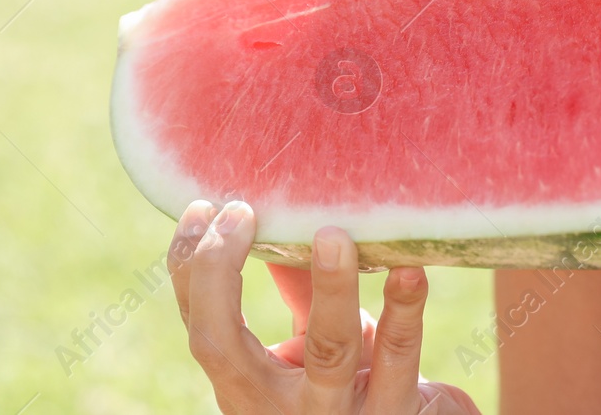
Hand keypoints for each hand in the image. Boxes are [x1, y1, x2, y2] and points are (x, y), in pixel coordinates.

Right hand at [167, 200, 482, 414]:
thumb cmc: (352, 385)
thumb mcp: (315, 343)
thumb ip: (299, 290)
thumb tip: (281, 217)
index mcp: (248, 387)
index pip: (201, 327)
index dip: (191, 270)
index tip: (204, 207)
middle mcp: (278, 408)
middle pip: (228, 348)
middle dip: (220, 276)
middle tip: (241, 212)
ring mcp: (335, 414)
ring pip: (328, 351)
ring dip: (330, 288)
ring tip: (333, 236)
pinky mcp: (392, 414)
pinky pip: (398, 356)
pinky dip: (403, 309)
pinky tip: (409, 269)